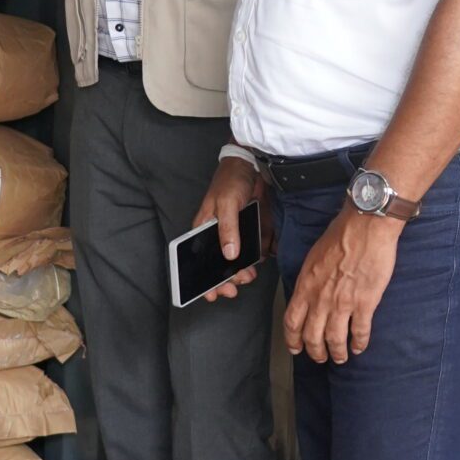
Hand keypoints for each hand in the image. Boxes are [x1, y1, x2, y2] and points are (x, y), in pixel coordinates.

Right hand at [188, 158, 262, 300]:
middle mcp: (220, 235)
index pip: (199, 260)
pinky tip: (260, 260)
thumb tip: (229, 255)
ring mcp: (238, 235)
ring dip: (242, 272)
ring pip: (238, 262)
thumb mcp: (226, 203)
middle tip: (234, 288)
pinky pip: (256, 250)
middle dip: (226, 280)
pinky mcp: (255, 232)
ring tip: (248, 276)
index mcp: (205, 230)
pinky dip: (258, 258)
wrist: (255, 163)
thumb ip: (227, 228)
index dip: (203, 279)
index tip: (211, 295)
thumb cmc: (232, 180)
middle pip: (220, 266)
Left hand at [282, 203, 401, 362]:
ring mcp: (343, 303)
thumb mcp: (313, 257)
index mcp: (306, 286)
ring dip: (337, 353)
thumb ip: (310, 279)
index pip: (292, 322)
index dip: (293, 340)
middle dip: (315, 352)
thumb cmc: (340, 235)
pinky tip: (360, 347)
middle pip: (312, 336)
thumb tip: (309, 292)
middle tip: (320, 357)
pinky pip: (360, 332)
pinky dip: (359, 343)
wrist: (365, 227)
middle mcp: (321, 299)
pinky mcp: (365, 303)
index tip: (296, 348)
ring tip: (341, 357)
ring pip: (335, 340)